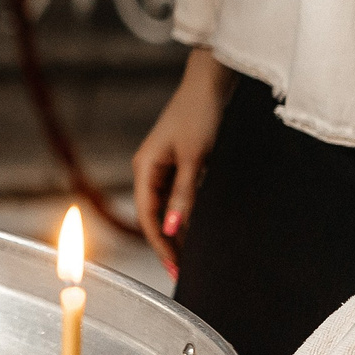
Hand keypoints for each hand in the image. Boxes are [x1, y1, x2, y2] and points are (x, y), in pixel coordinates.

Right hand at [131, 47, 232, 275]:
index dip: (160, 245)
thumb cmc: (199, 115)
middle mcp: (149, 168)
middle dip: (167, 243)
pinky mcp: (178, 162)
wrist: (210, 84)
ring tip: (192, 255)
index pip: (147, 216)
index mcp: (144, 167)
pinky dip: (184, 213)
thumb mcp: (194, 158)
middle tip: (184, 270)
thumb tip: (172, 228)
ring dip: (177, 230)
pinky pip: (176, 196)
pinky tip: (196, 226)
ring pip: (165, 207)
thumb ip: (183, 196)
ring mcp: (163, 165)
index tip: (175, 269)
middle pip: (154, 215)